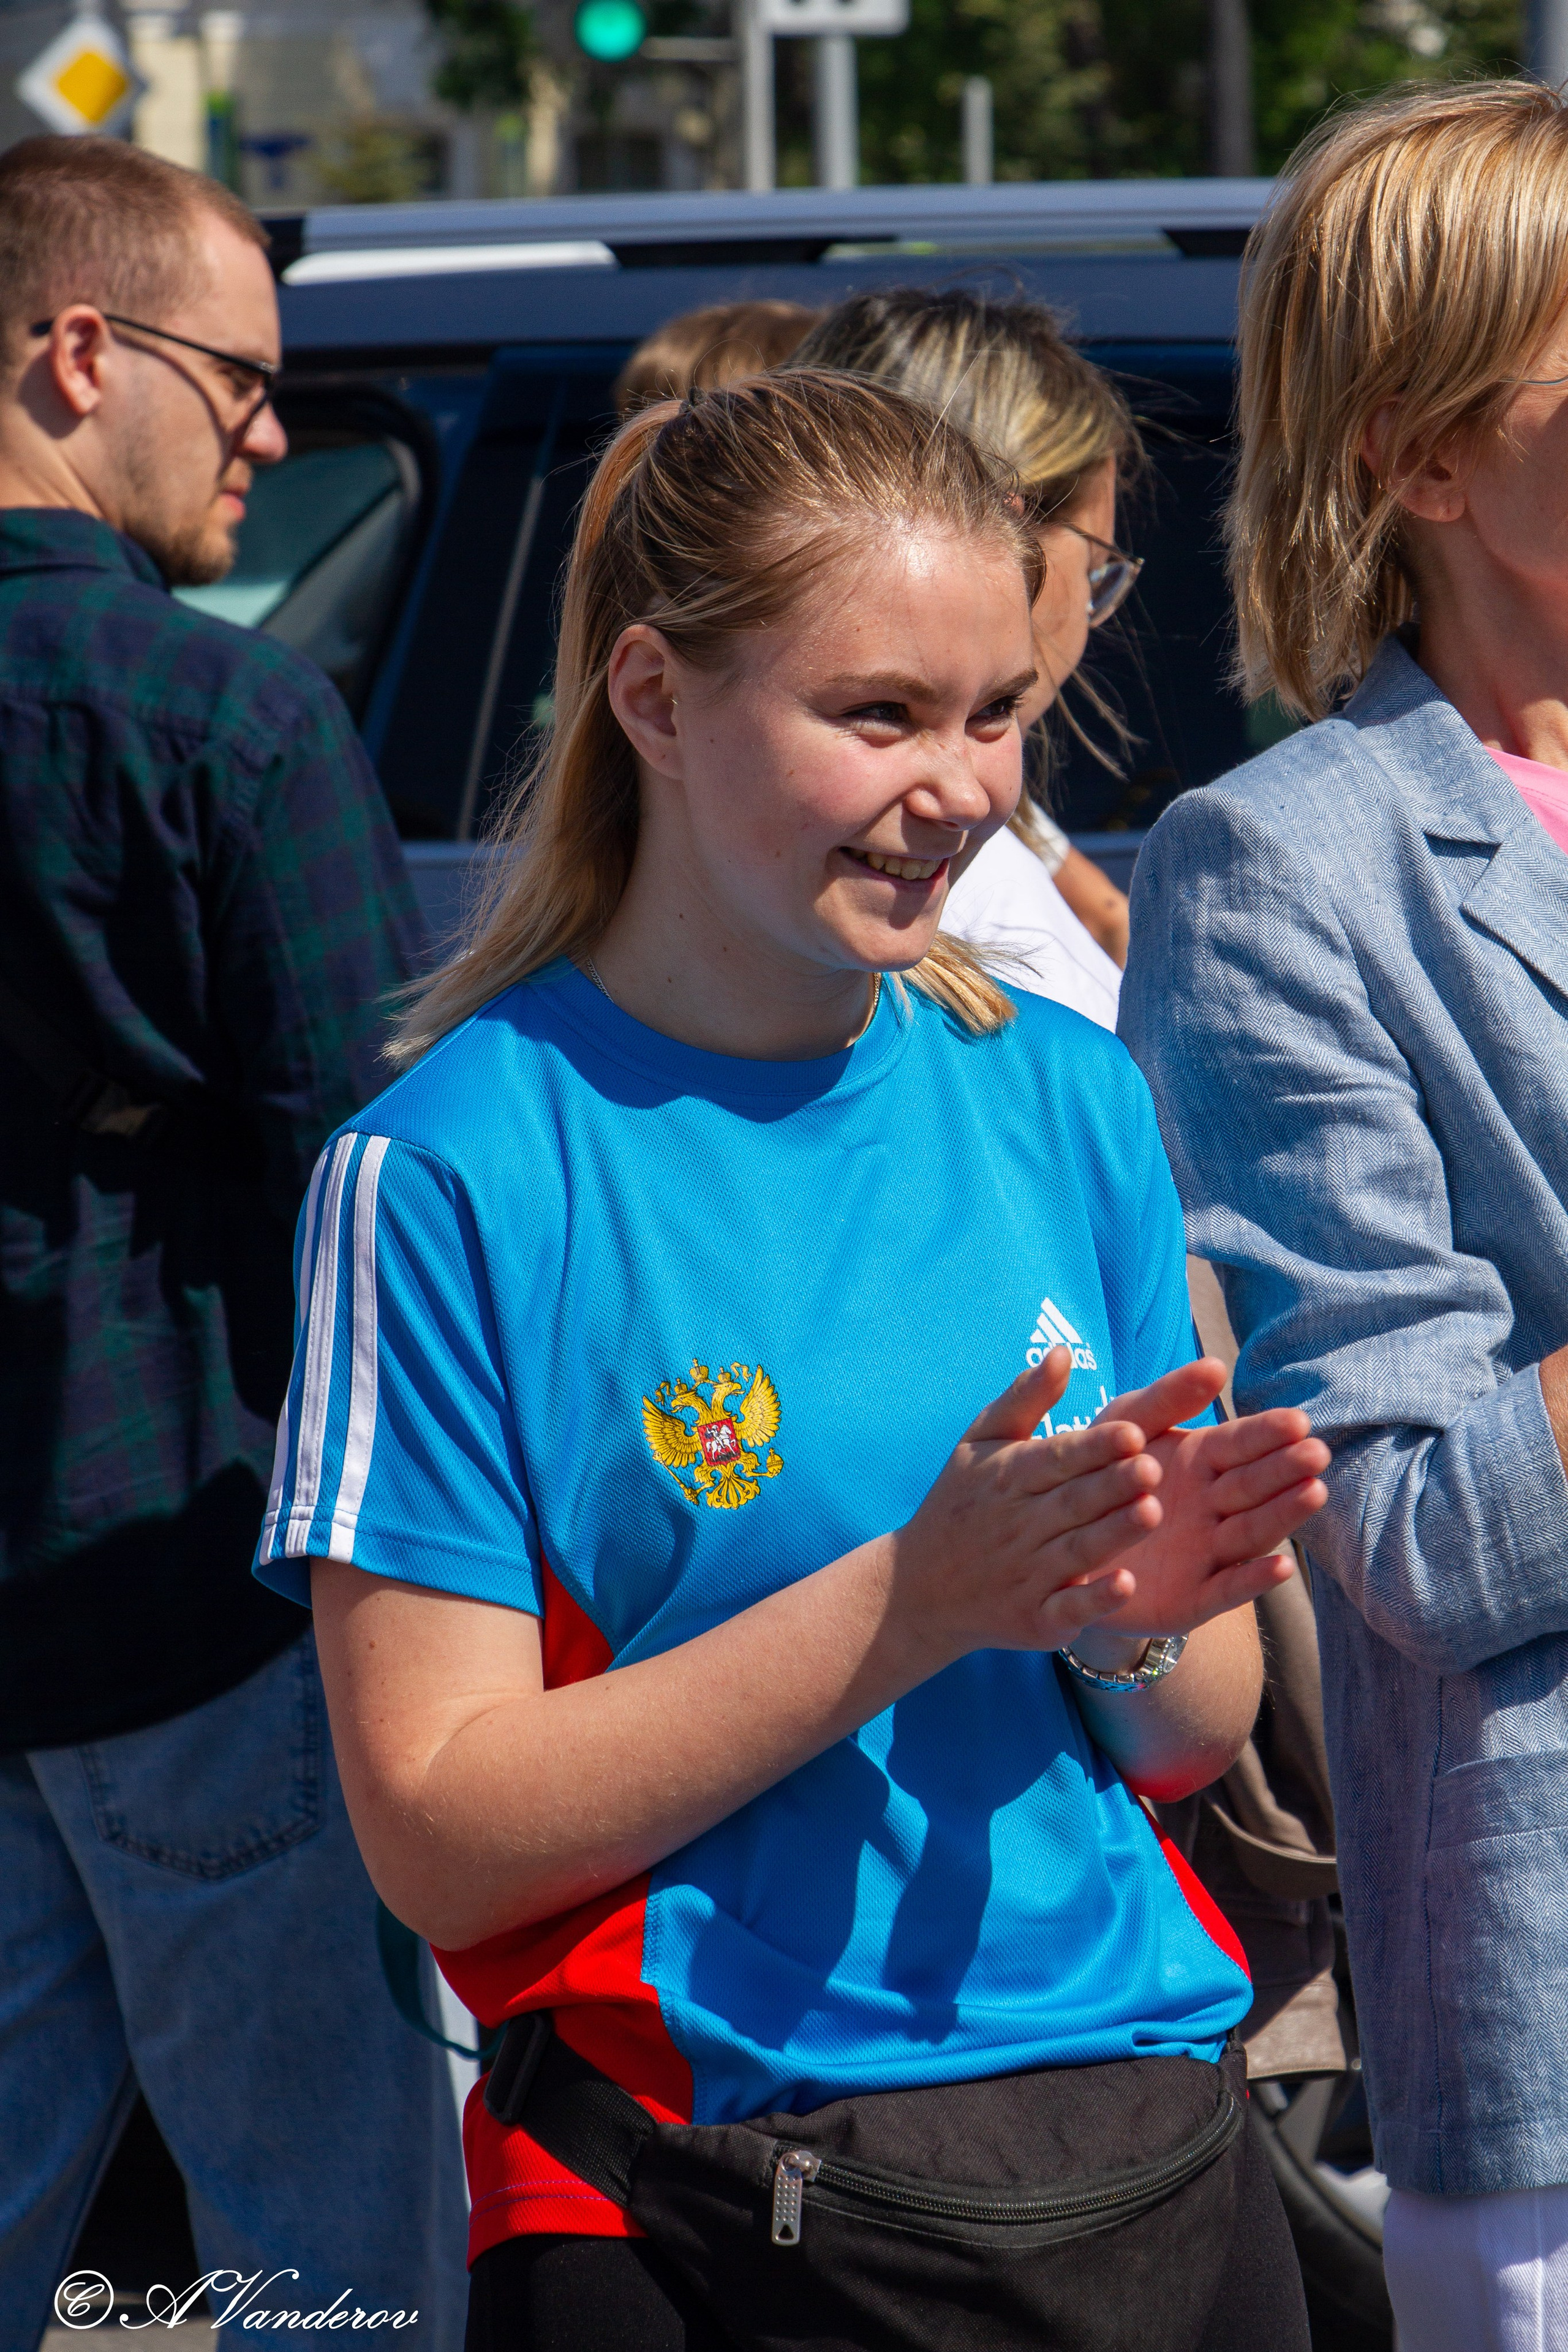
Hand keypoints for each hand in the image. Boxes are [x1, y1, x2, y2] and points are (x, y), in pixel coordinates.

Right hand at [888, 1346, 1185, 1670]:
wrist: (918, 1591)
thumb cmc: (960, 1503)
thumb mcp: (979, 1442)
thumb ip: (1024, 1397)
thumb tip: (1062, 1351)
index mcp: (1009, 1476)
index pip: (1057, 1458)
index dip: (1094, 1447)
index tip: (1132, 1432)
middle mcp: (1019, 1524)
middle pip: (1074, 1502)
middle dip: (1113, 1485)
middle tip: (1153, 1467)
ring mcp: (1028, 1574)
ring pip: (1078, 1551)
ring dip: (1114, 1534)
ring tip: (1152, 1512)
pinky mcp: (1036, 1618)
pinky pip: (1068, 1609)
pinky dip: (1095, 1599)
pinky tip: (1125, 1586)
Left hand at [1072, 1367, 1329, 1644]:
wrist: (1065, 1553)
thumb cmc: (1099, 1478)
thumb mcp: (1124, 1428)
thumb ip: (1165, 1399)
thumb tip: (1217, 1363)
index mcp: (1199, 1462)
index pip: (1240, 1444)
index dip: (1267, 1433)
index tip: (1298, 1421)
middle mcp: (1212, 1508)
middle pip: (1254, 1486)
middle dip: (1286, 1469)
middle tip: (1316, 1453)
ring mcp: (1207, 1554)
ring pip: (1251, 1533)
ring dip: (1283, 1515)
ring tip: (1313, 1493)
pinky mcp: (1192, 1600)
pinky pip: (1226, 1589)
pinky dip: (1252, 1580)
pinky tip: (1281, 1568)